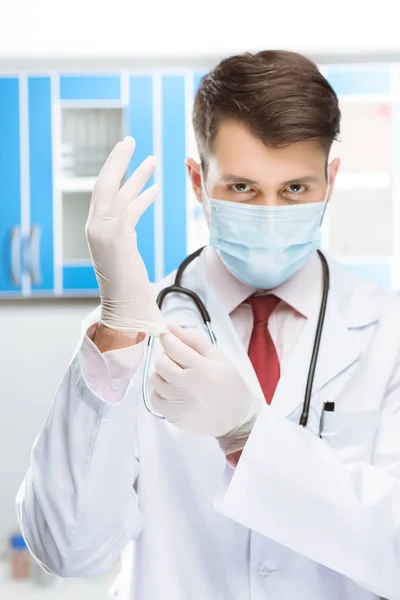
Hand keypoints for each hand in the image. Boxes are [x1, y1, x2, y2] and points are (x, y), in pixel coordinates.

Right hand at [86, 137, 166, 335]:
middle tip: (130, 140)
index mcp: (95, 228)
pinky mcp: (118, 239)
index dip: (112, 170)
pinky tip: (156, 189)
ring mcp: (104, 232)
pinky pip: (132, 211)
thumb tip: (129, 219)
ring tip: (151, 159)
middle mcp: (95, 226)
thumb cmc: (126, 282)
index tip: (123, 154)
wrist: (123, 306)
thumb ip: (121, 232)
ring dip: (137, 174)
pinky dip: (144, 198)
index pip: (101, 191)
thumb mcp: (120, 252)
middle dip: (117, 160)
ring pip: (120, 194)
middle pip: (104, 184)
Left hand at [151, 324, 262, 454]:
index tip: (167, 337)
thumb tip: (170, 327)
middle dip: (166, 357)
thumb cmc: (229, 384)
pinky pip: (155, 399)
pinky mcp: (175, 417)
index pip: (173, 347)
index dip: (167, 338)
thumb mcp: (218, 357)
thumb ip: (193, 340)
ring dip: (162, 375)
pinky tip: (173, 392)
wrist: (237, 418)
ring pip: (155, 380)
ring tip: (176, 378)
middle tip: (177, 362)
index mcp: (204, 368)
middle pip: (161, 363)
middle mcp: (190, 386)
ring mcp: (181, 404)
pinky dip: (160, 393)